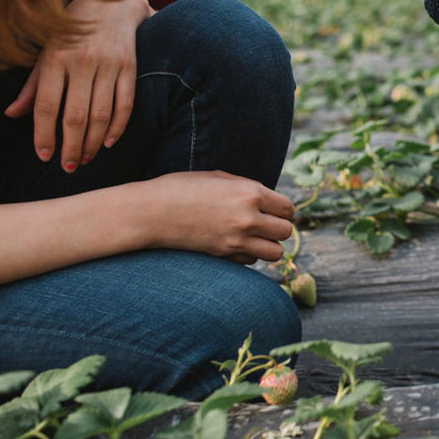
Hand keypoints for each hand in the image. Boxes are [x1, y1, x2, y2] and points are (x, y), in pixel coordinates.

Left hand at [6, 0, 152, 171]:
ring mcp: (108, 64)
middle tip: (68, 166)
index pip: (47, 106)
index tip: (44, 155)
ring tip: (87, 157)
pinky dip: (118, 126)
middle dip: (72, 146)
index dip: (44, 135)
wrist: (111, 3)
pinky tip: (110, 141)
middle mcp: (81, 62)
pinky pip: (125, 103)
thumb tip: (12, 115)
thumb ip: (32, 86)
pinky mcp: (129, 66)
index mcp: (55, 59)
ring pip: (101, 114)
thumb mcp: (46, 52)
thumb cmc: (72, 31)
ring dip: (94, 142)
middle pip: (76, 116)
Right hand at [142, 172, 295, 263]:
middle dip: (278, 227)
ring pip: (275, 252)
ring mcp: (236, 240)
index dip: (282, 209)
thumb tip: (270, 201)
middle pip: (285, 231)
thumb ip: (249, 188)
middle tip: (266, 223)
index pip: (287, 208)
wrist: (151, 212)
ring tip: (256, 236)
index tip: (273, 209)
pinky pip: (252, 260)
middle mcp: (248, 219)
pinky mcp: (224, 255)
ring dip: (269, 244)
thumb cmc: (184, 187)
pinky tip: (237, 244)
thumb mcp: (220, 177)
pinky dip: (250, 254)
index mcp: (250, 193)